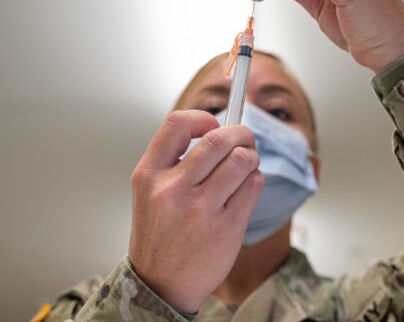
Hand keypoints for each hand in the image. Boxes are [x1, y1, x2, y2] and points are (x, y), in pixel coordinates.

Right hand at [128, 110, 263, 312]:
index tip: (213, 125)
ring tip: (245, 165)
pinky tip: (244, 188)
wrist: (160, 284)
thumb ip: (175, 160)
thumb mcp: (150, 192)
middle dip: (241, 134)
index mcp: (149, 174)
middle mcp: (173, 189)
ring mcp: (201, 208)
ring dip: (251, 157)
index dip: (202, 118)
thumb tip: (217, 131)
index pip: (177, 124)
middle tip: (244, 140)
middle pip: (219, 139)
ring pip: (242, 160)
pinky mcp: (227, 225)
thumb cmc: (160, 234)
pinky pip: (254, 185)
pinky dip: (255, 179)